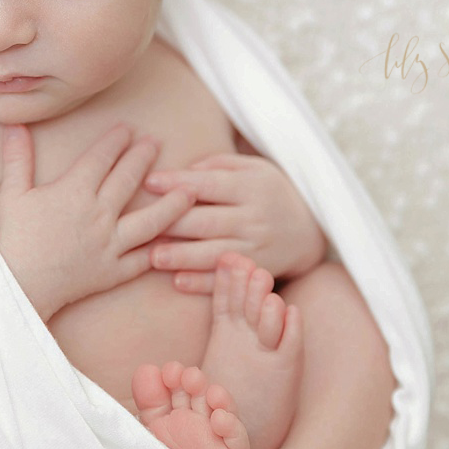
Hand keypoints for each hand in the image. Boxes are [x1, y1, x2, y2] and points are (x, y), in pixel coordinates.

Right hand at [0, 121, 196, 321]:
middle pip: (128, 180)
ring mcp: (109, 245)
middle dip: (143, 158)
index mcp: (74, 192)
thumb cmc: (12, 238)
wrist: (17, 286)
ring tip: (190, 191)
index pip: (101, 158)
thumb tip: (13, 125)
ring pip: (150, 221)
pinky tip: (173, 241)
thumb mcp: (11, 194)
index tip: (128, 128)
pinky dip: (158, 251)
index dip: (115, 140)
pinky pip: (141, 261)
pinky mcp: (112, 272)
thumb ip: (17, 158)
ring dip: (172, 204)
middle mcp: (98, 214)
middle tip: (156, 142)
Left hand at [142, 153, 328, 292]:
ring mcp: (257, 248)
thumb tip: (183, 173)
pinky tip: (178, 282)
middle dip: (172, 223)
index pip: (209, 185)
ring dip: (181, 256)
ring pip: (214, 253)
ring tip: (152, 257)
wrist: (309, 231)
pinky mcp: (258, 271)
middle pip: (207, 221)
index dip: (178, 184)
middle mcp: (254, 218)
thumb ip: (218, 165)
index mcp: (251, 187)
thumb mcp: (253, 168)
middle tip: (139, 226)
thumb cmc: (268, 192)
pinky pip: (227, 279)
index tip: (149, 182)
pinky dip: (202, 283)